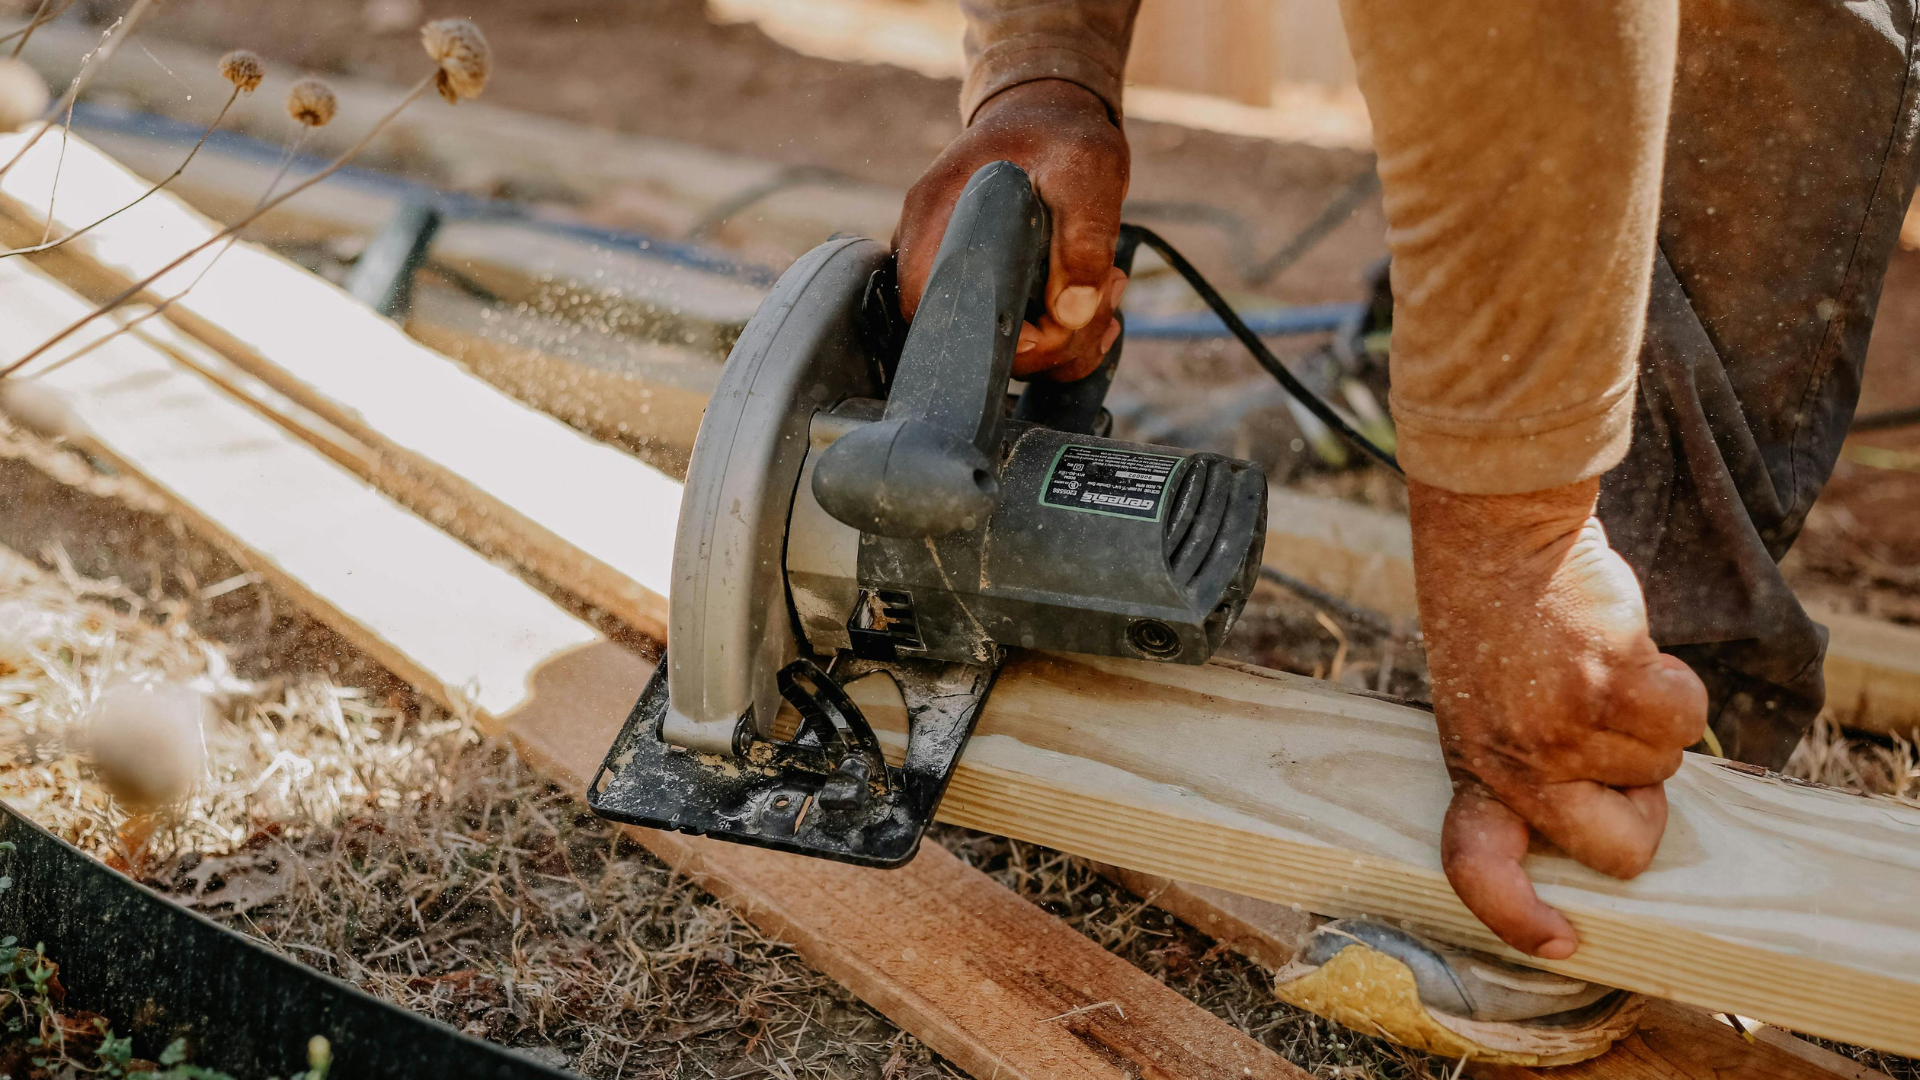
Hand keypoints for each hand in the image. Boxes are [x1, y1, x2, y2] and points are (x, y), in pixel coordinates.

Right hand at [895, 79, 1129, 381]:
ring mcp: (959, 274)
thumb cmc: (1061, 131)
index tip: (1047, 326)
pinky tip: (1097, 304)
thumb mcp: (1088, 168)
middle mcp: (935, 252)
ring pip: (1000, 347)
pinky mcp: (988, 288)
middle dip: (1047, 340)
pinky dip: (1066, 337)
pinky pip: (1018, 338)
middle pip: (969, 340)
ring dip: (1067, 338)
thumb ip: (1085, 236)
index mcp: (937, 218)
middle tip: (1102, 291)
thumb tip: (1072, 313)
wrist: (1053, 116)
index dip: (982, 338)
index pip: (926, 309)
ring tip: (1107, 284)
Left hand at [1410, 477, 1706, 958]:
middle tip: (1615, 745)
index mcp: (1475, 768)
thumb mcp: (1490, 706)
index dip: (1516, 915)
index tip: (1560, 941)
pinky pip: (1686, 716)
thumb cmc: (1501, 621)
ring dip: (1649, 719)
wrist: (1497, 537)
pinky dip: (1675, 682)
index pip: (1476, 865)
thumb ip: (1533, 763)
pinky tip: (1627, 647)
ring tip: (1599, 667)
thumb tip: (1618, 812)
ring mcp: (1563, 730)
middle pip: (1618, 848)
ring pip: (1664, 767)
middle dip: (1641, 809)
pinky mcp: (1611, 687)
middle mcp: (1515, 762)